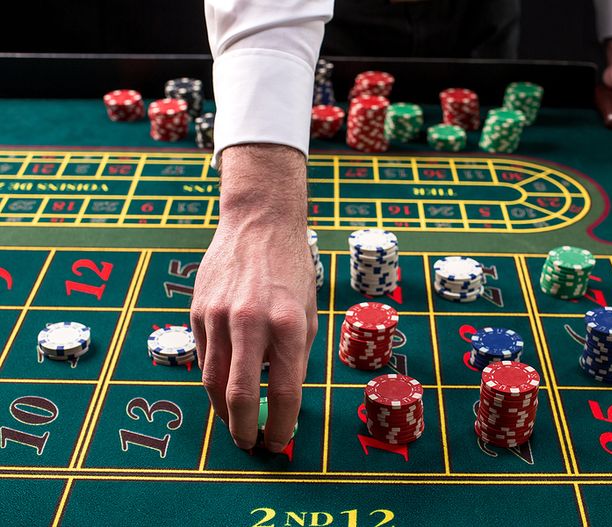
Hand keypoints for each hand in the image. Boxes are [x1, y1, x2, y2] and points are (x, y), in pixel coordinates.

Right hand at [191, 144, 317, 451]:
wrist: (258, 223)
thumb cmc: (291, 270)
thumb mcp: (307, 313)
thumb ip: (295, 356)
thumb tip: (282, 401)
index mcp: (287, 324)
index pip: (284, 391)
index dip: (281, 425)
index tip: (279, 441)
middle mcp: (250, 321)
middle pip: (239, 395)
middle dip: (243, 429)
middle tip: (249, 443)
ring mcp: (218, 316)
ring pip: (213, 381)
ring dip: (223, 411)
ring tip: (235, 423)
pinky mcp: (197, 310)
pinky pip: (204, 357)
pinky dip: (214, 378)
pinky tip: (224, 385)